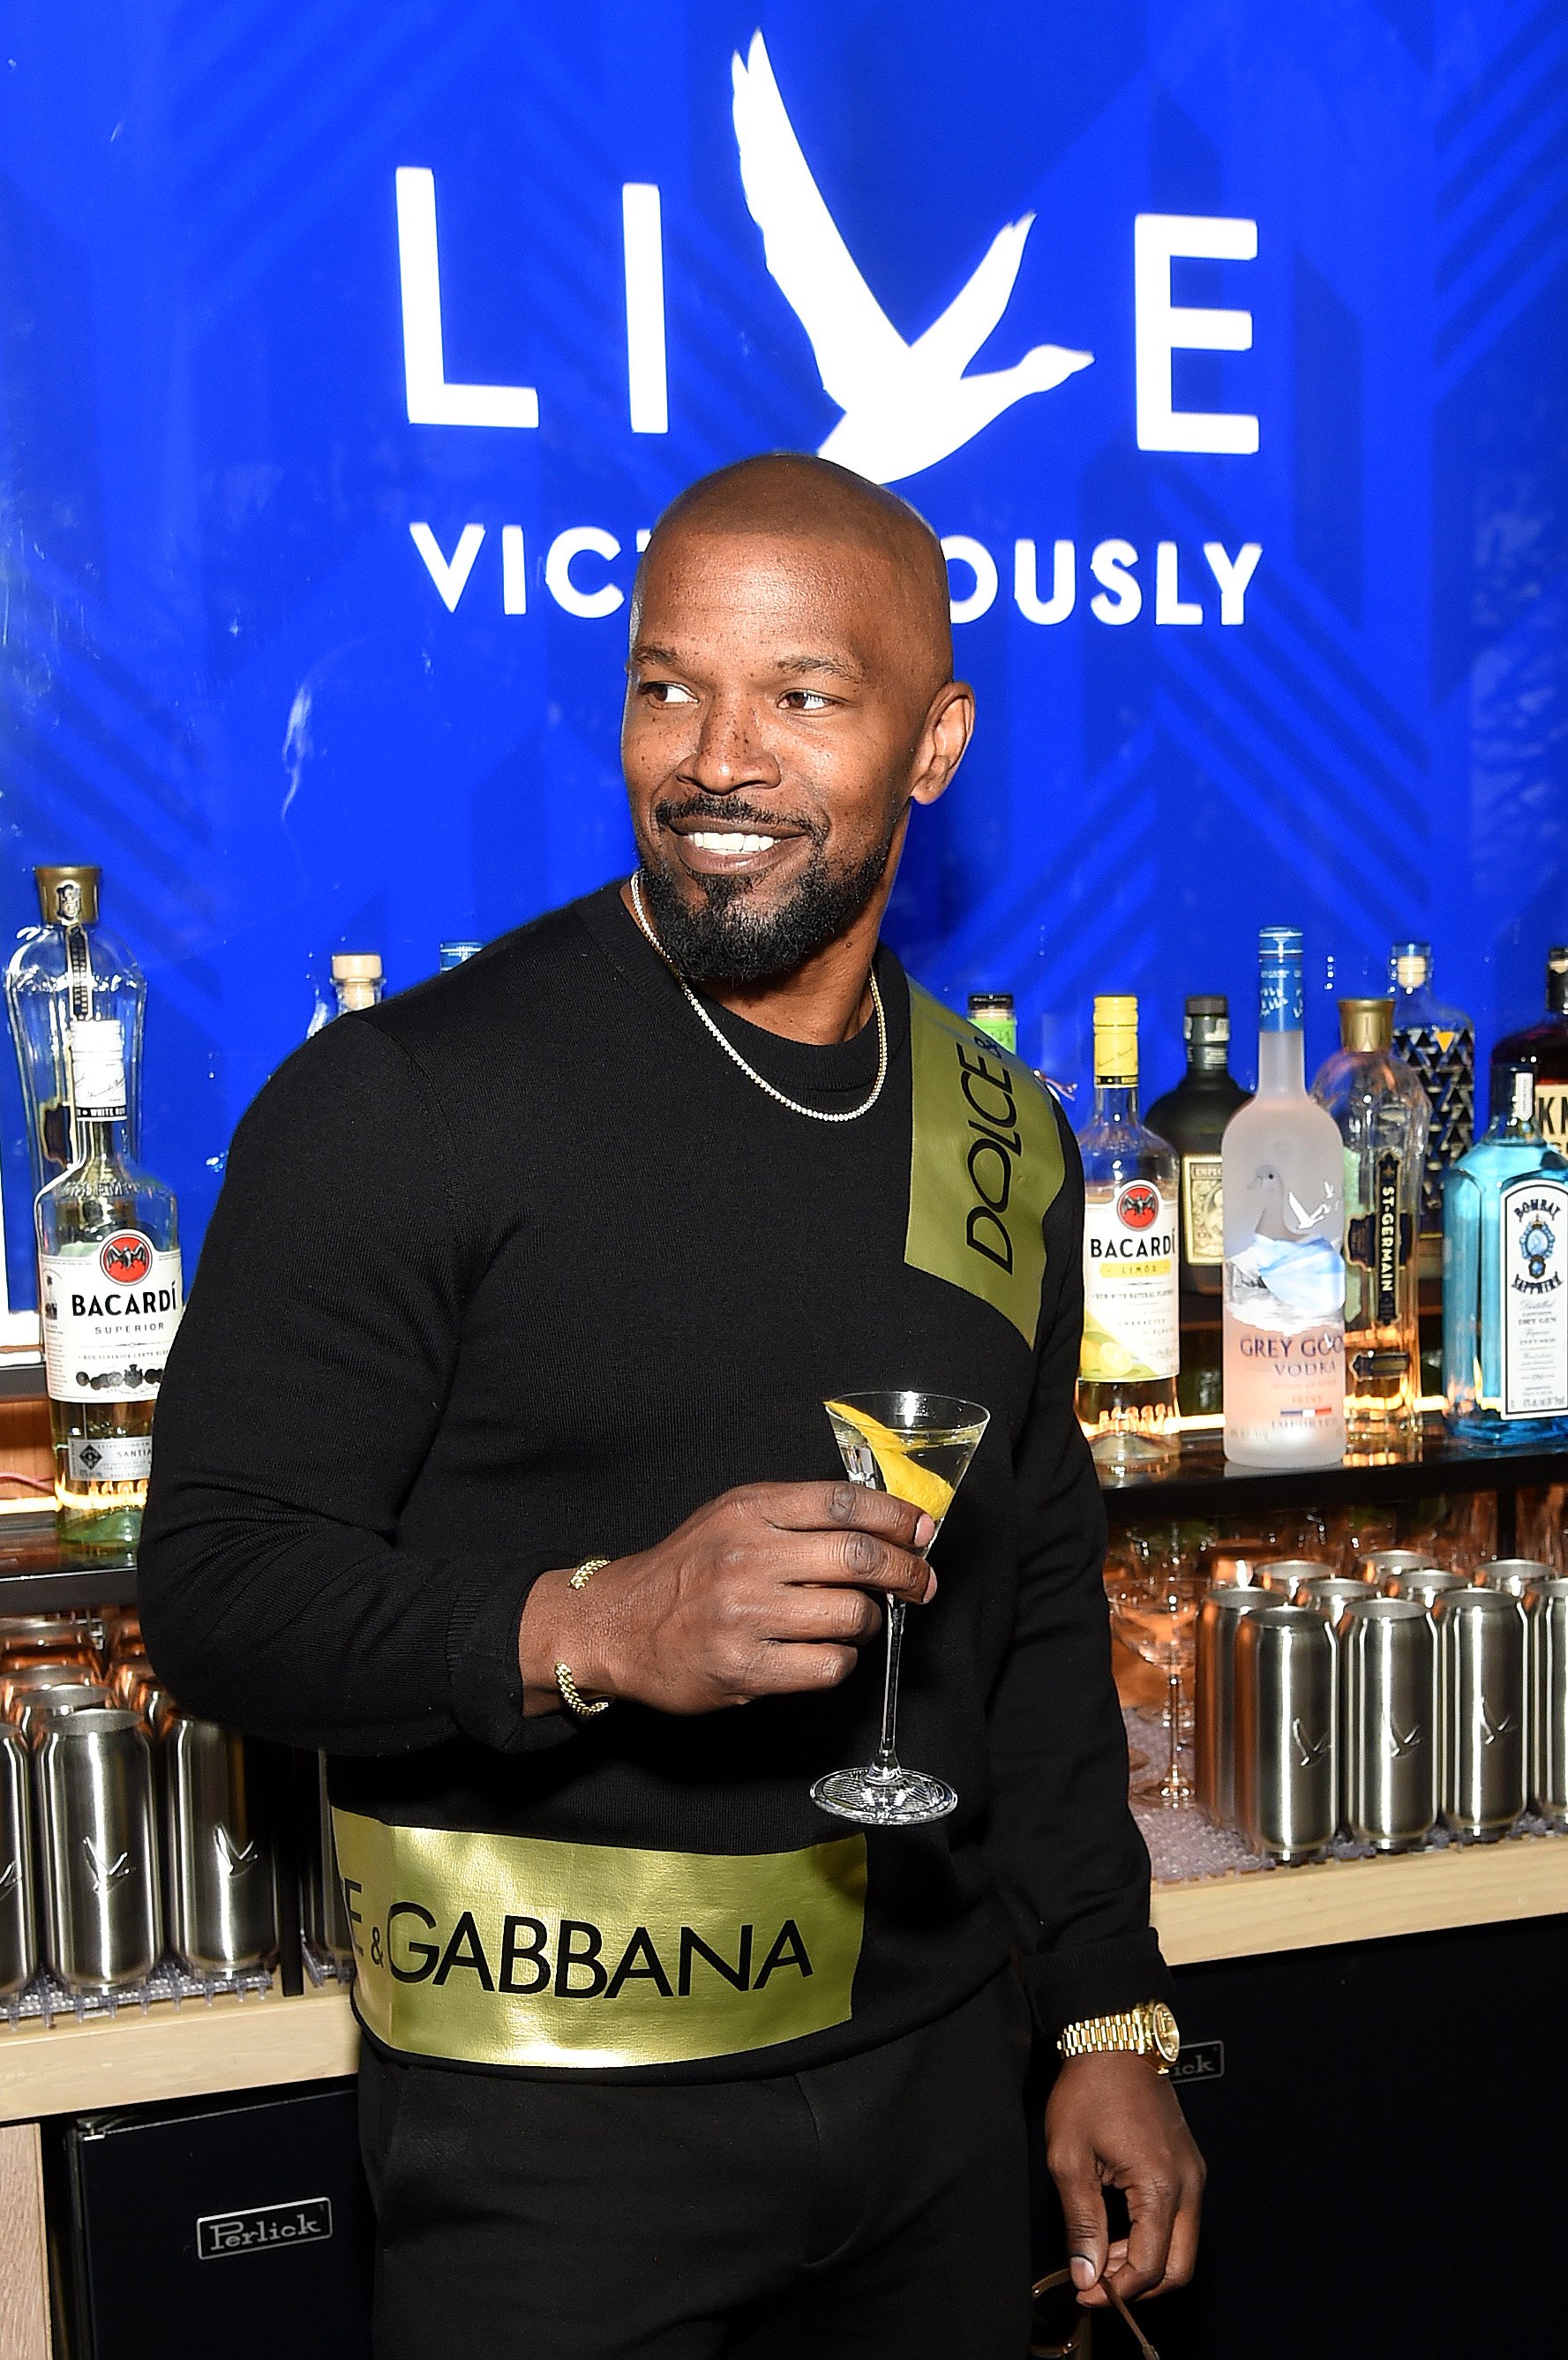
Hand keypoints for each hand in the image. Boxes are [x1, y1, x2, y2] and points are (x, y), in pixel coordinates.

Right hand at [517, 1480, 936, 1714]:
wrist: (618, 1625)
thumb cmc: (687, 1570)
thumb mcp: (731, 1517)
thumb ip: (795, 1514)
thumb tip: (882, 1522)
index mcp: (748, 1510)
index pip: (841, 1502)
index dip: (895, 1515)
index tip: (921, 1530)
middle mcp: (746, 1555)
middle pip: (858, 1557)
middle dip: (906, 1572)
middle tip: (921, 1583)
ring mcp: (744, 1614)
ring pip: (850, 1615)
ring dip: (868, 1622)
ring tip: (855, 1621)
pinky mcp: (743, 1667)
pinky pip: (827, 1666)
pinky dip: (840, 1661)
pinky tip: (824, 1653)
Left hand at [1045, 2053, 1204, 2307]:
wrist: (1113, 2040)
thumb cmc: (1090, 2090)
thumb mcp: (1070, 2159)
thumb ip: (1082, 2223)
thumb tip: (1086, 2274)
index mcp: (1160, 2185)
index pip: (1149, 2266)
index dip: (1117, 2290)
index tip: (1086, 2292)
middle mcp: (1188, 2183)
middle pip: (1179, 2267)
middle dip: (1139, 2285)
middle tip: (1098, 2283)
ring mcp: (1192, 2173)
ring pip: (1182, 2245)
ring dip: (1144, 2262)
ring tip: (1100, 2255)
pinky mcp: (1188, 2165)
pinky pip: (1179, 2219)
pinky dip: (1153, 2237)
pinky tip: (1118, 2231)